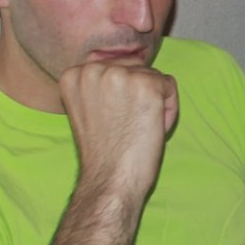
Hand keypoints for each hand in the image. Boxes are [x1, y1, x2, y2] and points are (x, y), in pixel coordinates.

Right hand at [60, 62, 178, 197]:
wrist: (110, 178)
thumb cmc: (104, 150)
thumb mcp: (88, 107)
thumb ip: (99, 85)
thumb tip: (126, 67)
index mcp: (74, 74)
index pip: (115, 67)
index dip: (122, 95)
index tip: (113, 119)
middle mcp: (93, 69)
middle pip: (135, 68)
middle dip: (140, 95)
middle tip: (127, 125)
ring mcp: (120, 75)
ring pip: (154, 76)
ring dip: (154, 102)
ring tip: (137, 128)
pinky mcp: (146, 85)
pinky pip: (170, 86)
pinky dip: (169, 109)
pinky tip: (150, 128)